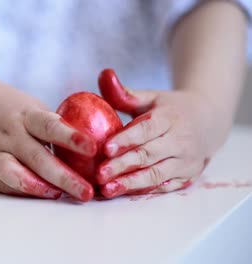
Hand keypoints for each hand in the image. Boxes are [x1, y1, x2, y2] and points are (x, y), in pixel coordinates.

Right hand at [0, 78, 96, 200]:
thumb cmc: (5, 104)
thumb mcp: (28, 105)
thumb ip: (50, 126)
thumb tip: (84, 152)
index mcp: (23, 114)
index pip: (49, 126)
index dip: (71, 138)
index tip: (93, 148)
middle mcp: (7, 133)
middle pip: (36, 158)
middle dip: (63, 177)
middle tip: (86, 193)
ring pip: (12, 173)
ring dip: (37, 188)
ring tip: (57, 196)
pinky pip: (0, 184)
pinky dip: (19, 192)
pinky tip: (38, 196)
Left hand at [96, 72, 216, 197]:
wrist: (208, 121)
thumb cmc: (171, 108)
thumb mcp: (152, 97)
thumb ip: (126, 92)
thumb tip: (103, 74)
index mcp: (170, 118)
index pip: (146, 129)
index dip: (126, 140)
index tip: (105, 148)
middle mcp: (180, 140)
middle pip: (149, 155)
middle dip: (123, 165)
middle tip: (100, 174)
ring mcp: (186, 161)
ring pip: (156, 174)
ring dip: (131, 183)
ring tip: (107, 190)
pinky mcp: (187, 176)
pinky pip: (165, 186)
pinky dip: (144, 191)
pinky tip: (123, 194)